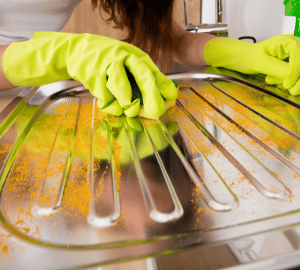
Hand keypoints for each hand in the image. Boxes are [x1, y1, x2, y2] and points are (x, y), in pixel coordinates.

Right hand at [2, 32, 177, 117]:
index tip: (172, 97)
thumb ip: (145, 76)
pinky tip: (111, 103)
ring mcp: (106, 67)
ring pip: (122, 91)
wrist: (76, 51)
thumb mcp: (127, 62)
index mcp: (133, 55)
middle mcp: (122, 58)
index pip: (152, 70)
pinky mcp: (92, 78)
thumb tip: (166, 94)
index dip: (163, 86)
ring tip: (128, 108)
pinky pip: (106, 99)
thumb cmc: (107, 59)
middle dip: (151, 96)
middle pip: (142, 77)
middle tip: (156, 111)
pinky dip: (111, 107)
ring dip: (127, 104)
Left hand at [204, 35, 299, 94]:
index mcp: (287, 41)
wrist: (241, 59)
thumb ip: (277, 68)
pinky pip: (297, 75)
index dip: (296, 70)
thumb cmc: (247, 57)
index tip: (287, 84)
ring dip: (297, 81)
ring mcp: (294, 56)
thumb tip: (291, 77)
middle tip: (291, 91)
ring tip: (282, 86)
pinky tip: (277, 82)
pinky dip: (291, 81)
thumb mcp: (259, 63)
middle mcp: (294, 46)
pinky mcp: (292, 64)